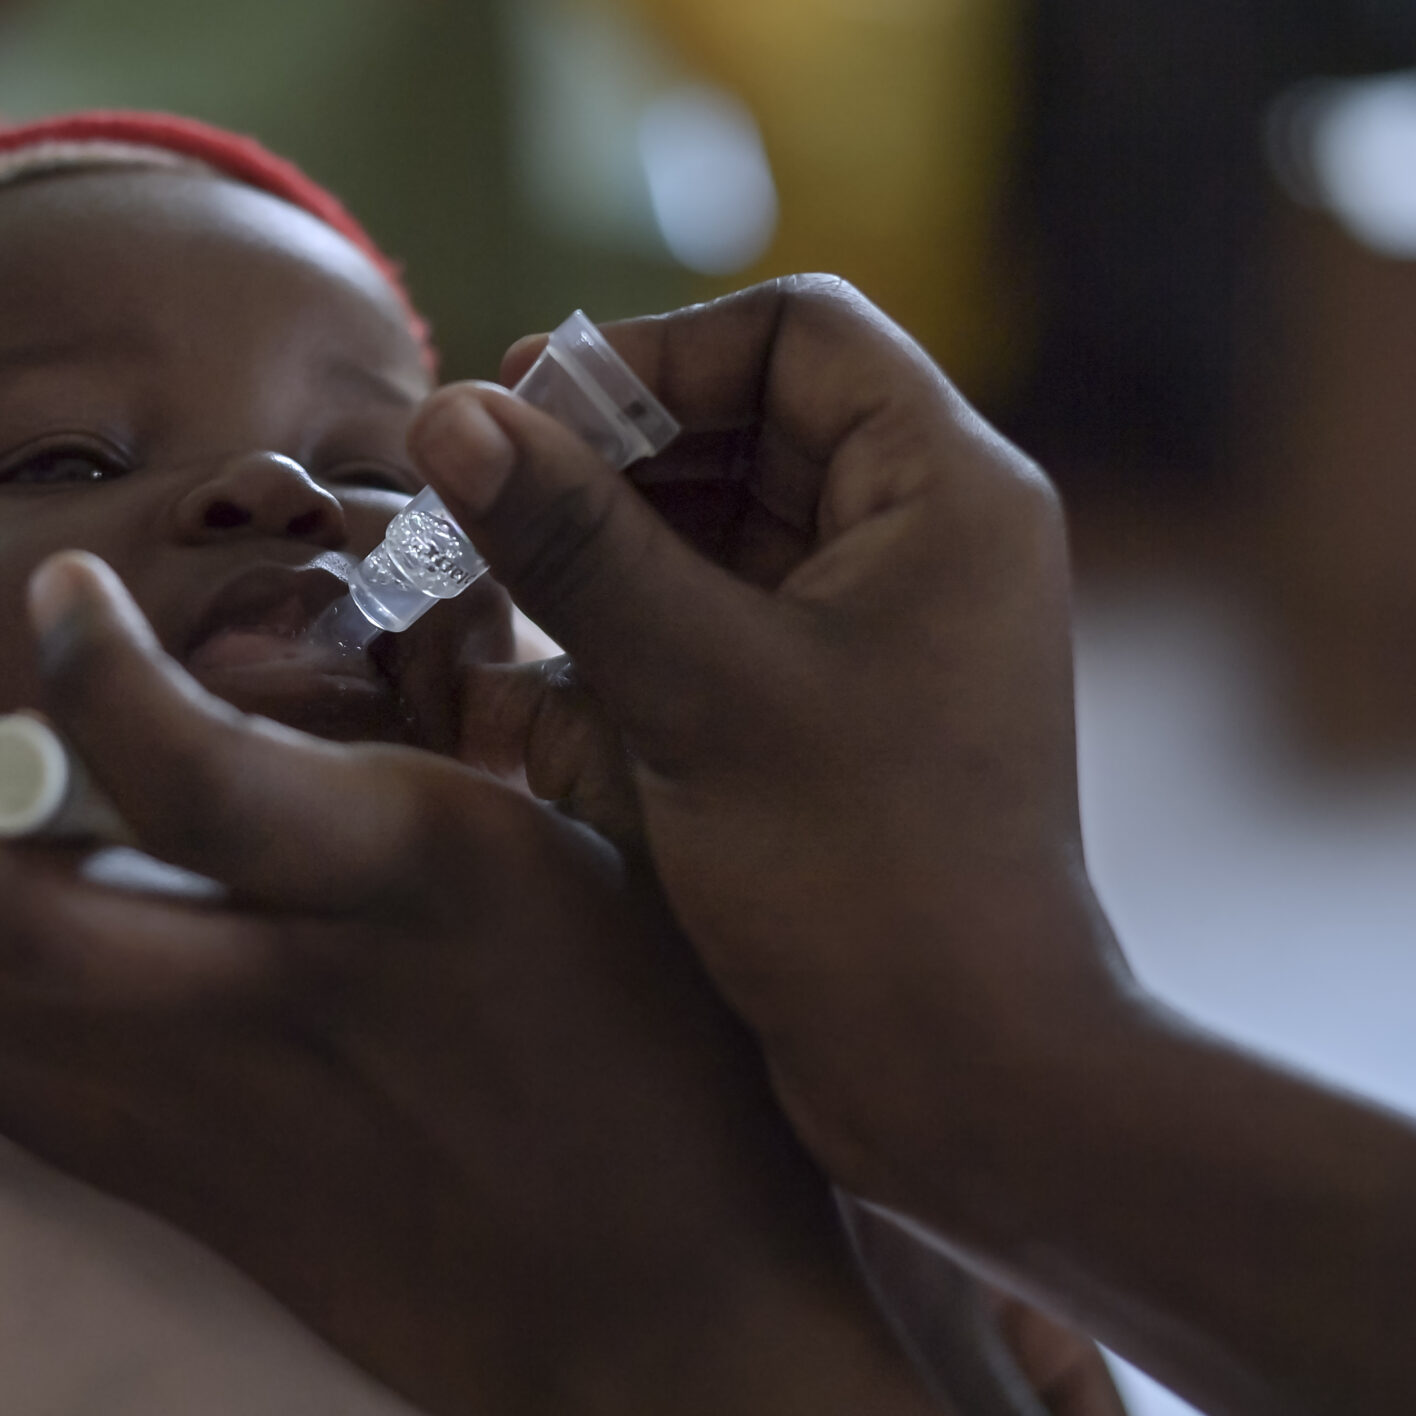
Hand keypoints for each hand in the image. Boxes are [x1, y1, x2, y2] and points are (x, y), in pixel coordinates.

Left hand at [0, 552, 981, 1415]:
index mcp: (412, 873)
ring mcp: (217, 1111)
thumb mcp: (586, 850)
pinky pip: (11, 1091)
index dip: (89, 665)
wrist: (660, 1312)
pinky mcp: (189, 1198)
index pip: (186, 762)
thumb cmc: (658, 1050)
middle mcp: (284, 992)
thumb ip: (411, 769)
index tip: (62, 593)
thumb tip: (255, 678)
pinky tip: (7, 960)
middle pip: (18, 907)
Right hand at [410, 277, 1415, 1415]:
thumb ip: (572, 541)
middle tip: (487, 500)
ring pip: (719, 519)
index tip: (531, 417)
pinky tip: (548, 674)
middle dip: (610, 452)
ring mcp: (881, 626)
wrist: (966, 1083)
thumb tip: (449, 415)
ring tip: (502, 588)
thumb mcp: (696, 689)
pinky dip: (631, 623)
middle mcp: (926, 537)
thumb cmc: (865, 881)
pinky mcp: (834, 706)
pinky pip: (719, 612)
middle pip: (746, 419)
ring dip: (607, 540)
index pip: (795, 332)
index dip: (653, 354)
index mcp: (945, 491)